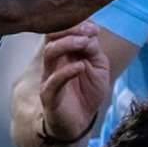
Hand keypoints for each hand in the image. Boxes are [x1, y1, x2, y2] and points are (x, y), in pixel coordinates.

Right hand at [34, 23, 110, 145]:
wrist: (80, 121)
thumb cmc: (87, 92)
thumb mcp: (98, 67)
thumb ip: (94, 50)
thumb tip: (90, 34)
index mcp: (65, 52)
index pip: (62, 30)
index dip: (76, 25)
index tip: (94, 27)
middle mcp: (54, 61)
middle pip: (52, 36)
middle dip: (70, 30)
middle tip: (88, 31)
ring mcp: (49, 76)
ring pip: (50, 53)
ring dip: (67, 45)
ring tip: (84, 43)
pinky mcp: (49, 94)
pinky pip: (53, 80)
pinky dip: (67, 71)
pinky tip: (80, 67)